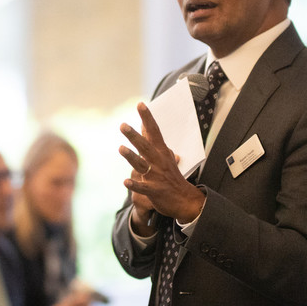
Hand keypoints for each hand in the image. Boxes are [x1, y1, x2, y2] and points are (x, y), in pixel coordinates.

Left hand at [120, 102, 205, 224]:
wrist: (185, 200)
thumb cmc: (171, 176)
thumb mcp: (164, 156)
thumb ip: (152, 141)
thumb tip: (142, 125)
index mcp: (161, 152)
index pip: (154, 132)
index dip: (147, 118)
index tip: (140, 104)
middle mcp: (158, 162)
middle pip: (145, 146)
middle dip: (134, 136)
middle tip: (122, 125)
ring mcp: (156, 176)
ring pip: (142, 165)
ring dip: (131, 157)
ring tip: (121, 148)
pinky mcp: (154, 191)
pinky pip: (143, 187)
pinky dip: (134, 184)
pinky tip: (125, 182)